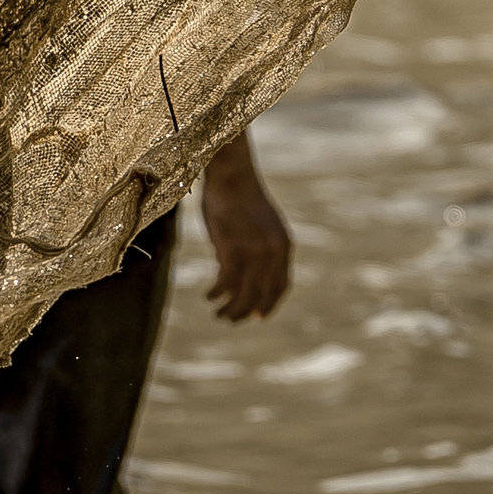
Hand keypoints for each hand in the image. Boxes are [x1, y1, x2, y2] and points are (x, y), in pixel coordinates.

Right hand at [201, 159, 291, 320]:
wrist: (232, 174)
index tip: (258, 317)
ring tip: (218, 313)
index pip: (281, 286)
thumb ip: (260, 250)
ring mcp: (253, 251)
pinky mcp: (231, 249)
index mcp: (284, 245)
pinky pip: (225, 282)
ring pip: (243, 294)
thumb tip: (240, 276)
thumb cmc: (241, 196)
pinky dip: (216, 293)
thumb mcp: (261, 226)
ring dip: (230, 309)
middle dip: (245, 312)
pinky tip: (209, 295)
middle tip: (230, 319)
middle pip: (261, 295)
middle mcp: (272, 252)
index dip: (270, 304)